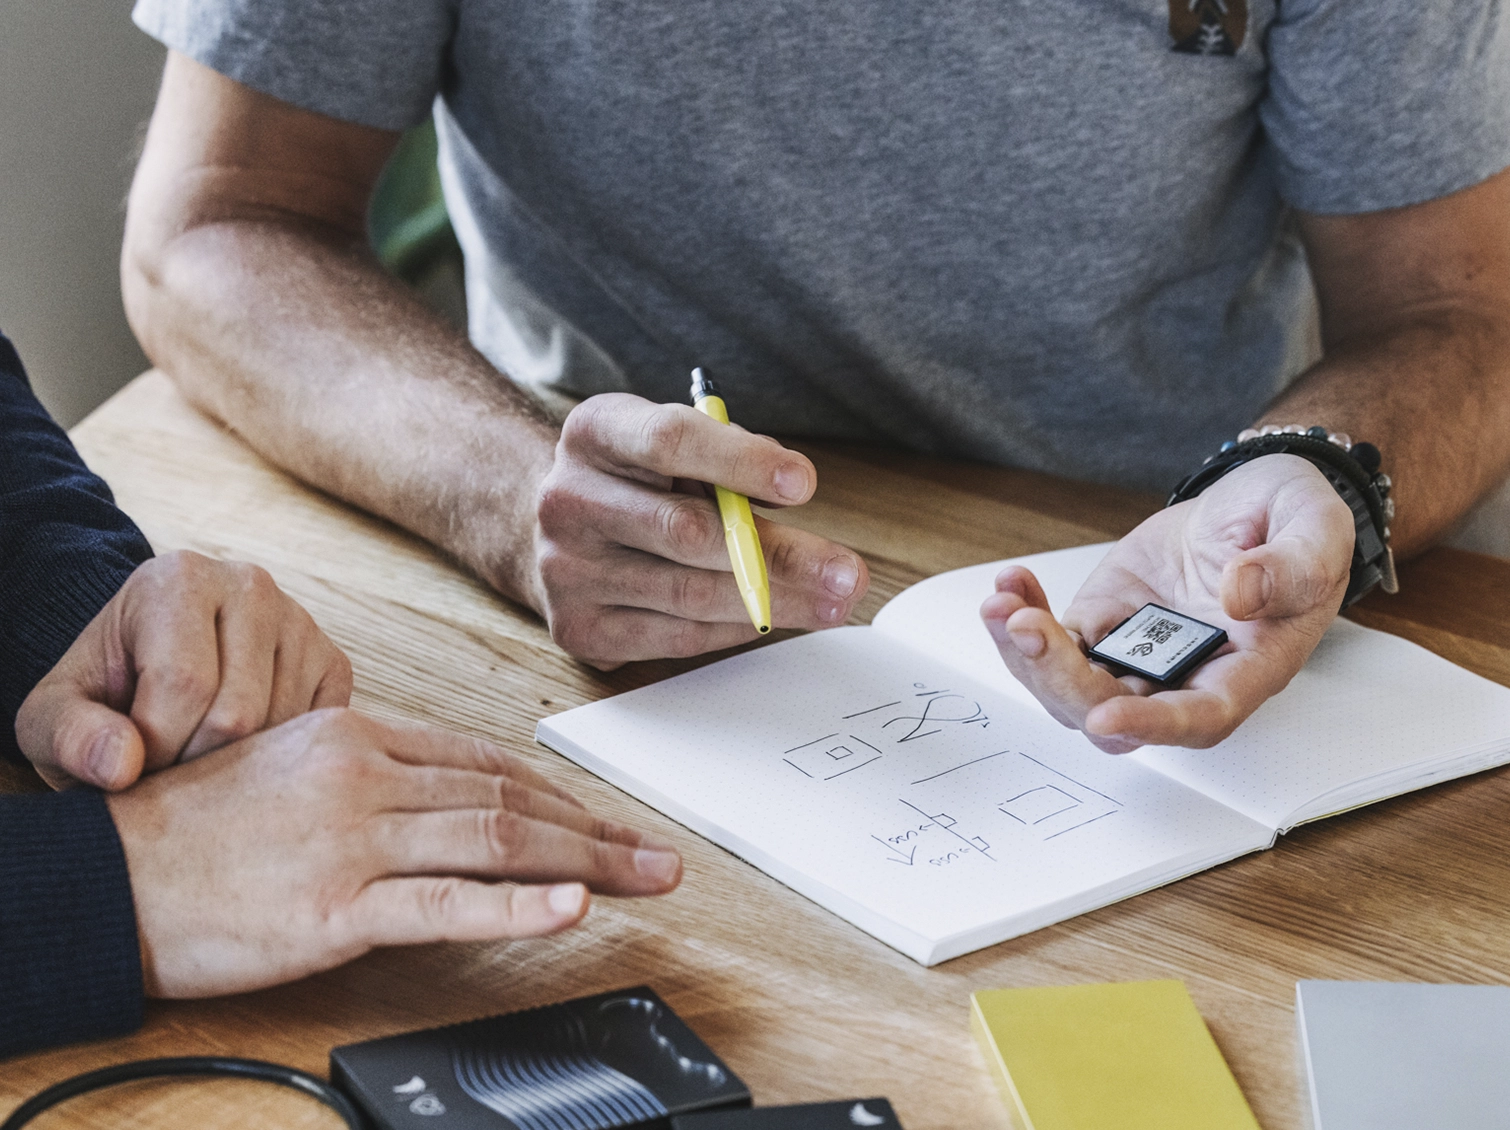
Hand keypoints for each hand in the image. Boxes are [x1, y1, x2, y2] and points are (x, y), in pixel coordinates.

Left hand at [16, 550, 351, 789]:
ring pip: (281, 730)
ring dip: (237, 766)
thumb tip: (122, 766)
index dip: (153, 748)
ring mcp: (301, 621)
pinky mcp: (332, 659)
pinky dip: (279, 758)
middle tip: (166, 766)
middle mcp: (251, 585)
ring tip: (199, 754)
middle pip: (238, 713)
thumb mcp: (55, 712)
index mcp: (179, 579)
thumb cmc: (106, 689)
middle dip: (195, 763)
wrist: (149, 663)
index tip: (131, 761)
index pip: (184, 683)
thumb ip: (71, 737)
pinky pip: (317, 731)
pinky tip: (242, 748)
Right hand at [106, 708, 682, 997]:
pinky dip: (517, 906)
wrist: (105, 870)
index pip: (489, 764)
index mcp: (360, 738)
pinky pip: (445, 903)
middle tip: (659, 854)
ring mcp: (354, 839)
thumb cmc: (192, 828)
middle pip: (510, 801)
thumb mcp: (290, 769)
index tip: (611, 820)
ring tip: (646, 878)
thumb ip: (372, 775)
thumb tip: (446, 797)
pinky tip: (569, 908)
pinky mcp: (335, 905)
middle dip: (598, 830)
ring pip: (497, 842)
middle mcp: (367, 776)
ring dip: (587, 862)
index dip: (563, 796)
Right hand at [531, 393, 868, 666]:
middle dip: (780, 555)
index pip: (669, 441)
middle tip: (846, 571)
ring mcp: (565, 569)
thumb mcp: (673, 442)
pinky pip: (676, 637)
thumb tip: (792, 487)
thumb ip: (728, 454)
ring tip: (832, 602)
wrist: (554, 529)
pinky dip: (735, 628)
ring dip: (774, 603)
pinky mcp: (578, 627)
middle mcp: (568, 499)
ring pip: (689, 594)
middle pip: (687, 531)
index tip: (803, 484)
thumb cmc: (638, 480)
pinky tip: (772, 618)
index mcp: (594, 432)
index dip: (741, 462)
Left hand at [981, 455, 1353, 751]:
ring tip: (1002, 602)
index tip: (1106, 715)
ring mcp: (1138, 655)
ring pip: (1070, 688)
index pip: (1199, 718)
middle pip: (1113, 712)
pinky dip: (1022, 619)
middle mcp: (1187, 677)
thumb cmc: (1295, 524)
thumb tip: (1241, 594)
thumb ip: (1293, 565)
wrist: (1256, 504)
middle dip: (1062, 681)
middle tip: (1027, 626)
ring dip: (1027, 655)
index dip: (1152, 725)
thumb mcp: (1316, 527)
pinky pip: (1054, 642)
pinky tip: (1009, 584)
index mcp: (1248, 669)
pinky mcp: (1103, 624)